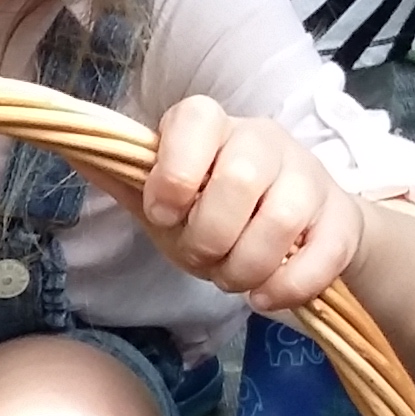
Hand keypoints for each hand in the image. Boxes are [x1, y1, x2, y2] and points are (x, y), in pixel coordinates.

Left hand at [140, 98, 362, 309]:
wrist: (300, 232)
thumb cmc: (218, 213)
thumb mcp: (165, 200)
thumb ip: (126, 180)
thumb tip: (72, 148)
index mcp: (212, 127)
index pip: (194, 120)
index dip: (174, 173)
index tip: (163, 213)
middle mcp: (264, 140)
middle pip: (239, 180)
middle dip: (209, 237)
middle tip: (202, 259)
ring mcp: (309, 177)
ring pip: (281, 220)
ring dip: (245, 267)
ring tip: (232, 279)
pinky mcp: (342, 219)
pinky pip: (321, 255)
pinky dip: (287, 287)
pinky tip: (266, 296)